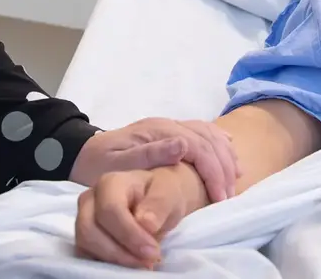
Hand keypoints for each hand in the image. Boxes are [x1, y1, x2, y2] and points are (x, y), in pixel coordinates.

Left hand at [69, 118, 238, 202]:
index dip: (212, 171)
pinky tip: (230, 151)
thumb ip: (149, 155)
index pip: (196, 146)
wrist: (85, 152)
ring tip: (235, 179)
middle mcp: (167, 124)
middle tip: (230, 196)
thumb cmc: (100, 163)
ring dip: (225, 156)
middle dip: (223, 168)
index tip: (220, 197)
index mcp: (156, 130)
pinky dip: (219, 142)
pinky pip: (203, 131)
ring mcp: (170, 126)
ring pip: (208, 134)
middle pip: (207, 140)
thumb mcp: (117, 164)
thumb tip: (183, 145)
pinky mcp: (170, 132)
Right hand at [75, 165, 206, 268]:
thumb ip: (159, 205)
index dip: (129, 234)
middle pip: (89, 230)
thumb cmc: (162, 193)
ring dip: (113, 261)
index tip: (153, 251)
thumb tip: (146, 224)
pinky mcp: (84, 237)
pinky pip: (86, 255)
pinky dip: (107, 264)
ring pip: (85, 245)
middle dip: (119, 252)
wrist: (159, 199)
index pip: (109, 210)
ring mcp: (84, 218)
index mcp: (111, 183)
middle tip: (148, 261)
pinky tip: (130, 263)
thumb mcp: (170, 193)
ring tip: (142, 263)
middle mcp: (90, 199)